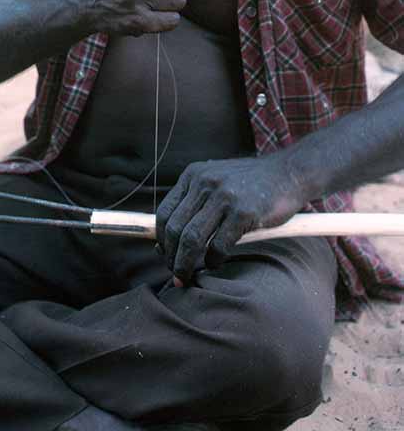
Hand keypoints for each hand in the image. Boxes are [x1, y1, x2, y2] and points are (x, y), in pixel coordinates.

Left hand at [156, 155, 305, 284]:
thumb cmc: (251, 184)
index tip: (165, 255)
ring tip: (187, 277)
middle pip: (175, 228)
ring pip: (192, 239)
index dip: (161, 239)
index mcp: (193, 175)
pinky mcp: (243, 212)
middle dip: (171, 257)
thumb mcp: (216, 180)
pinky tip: (216, 263)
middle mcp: (204, 183)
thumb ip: (195, 201)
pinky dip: (213, 260)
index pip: (164, 212)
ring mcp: (223, 197)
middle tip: (176, 274)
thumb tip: (171, 239)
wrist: (288, 173)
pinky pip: (218, 244)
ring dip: (186, 263)